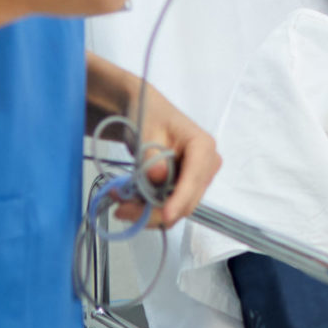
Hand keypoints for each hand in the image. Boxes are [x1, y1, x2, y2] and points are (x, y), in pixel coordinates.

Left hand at [133, 85, 219, 226]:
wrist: (147, 112)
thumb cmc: (150, 115)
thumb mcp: (147, 132)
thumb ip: (152, 156)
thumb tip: (158, 177)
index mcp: (203, 146)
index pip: (195, 179)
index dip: (180, 200)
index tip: (165, 215)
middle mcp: (207, 165)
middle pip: (188, 201)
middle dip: (157, 211)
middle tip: (122, 208)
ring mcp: (198, 178)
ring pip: (177, 208)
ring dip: (149, 211)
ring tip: (120, 200)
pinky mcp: (186, 187)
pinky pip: (170, 205)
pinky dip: (149, 207)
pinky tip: (129, 199)